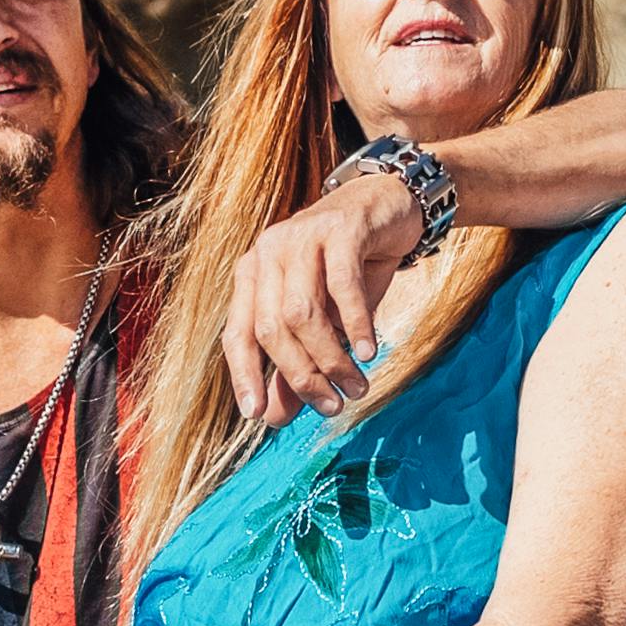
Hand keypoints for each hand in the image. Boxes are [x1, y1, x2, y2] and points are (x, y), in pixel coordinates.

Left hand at [225, 163, 428, 424]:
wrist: (389, 206)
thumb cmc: (350, 268)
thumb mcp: (324, 321)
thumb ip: (295, 364)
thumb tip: (275, 418)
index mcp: (253, 275)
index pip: (237, 333)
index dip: (244, 376)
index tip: (257, 416)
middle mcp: (268, 253)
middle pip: (272, 328)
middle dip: (301, 376)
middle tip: (332, 406)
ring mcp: (301, 236)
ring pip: (303, 312)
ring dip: (330, 358)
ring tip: (356, 386)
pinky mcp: (340, 228)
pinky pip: (342, 285)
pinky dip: (355, 324)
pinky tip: (368, 352)